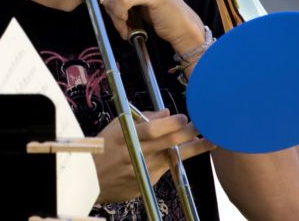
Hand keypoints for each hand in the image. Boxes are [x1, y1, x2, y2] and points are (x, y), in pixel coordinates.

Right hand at [94, 109, 214, 202]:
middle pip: (169, 144)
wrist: (90, 179)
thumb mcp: (115, 126)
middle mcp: (136, 154)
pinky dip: (170, 162)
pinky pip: (163, 170)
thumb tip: (165, 113)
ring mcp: (142, 171)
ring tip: (208, 142)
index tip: (184, 118)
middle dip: (189, 134)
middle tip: (203, 127)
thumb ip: (141, 118)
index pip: (154, 129)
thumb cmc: (102, 147)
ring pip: (172, 159)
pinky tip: (175, 155)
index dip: (172, 123)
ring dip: (191, 150)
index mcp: (126, 136)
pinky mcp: (146, 184)